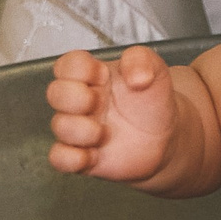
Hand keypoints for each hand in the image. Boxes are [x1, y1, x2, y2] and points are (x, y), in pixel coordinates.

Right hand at [46, 46, 178, 180]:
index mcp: (95, 75)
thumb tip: (137, 75)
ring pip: (58, 126)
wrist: (165, 137)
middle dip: (75, 98)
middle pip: (55, 92)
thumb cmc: (153, 101)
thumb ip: (142, 61)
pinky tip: (94, 155)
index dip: (79, 69)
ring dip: (81, 130)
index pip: (68, 64)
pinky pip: (58, 158)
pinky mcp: (81, 155)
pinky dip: (71, 158)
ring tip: (105, 133)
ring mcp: (80, 128)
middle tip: (98, 102)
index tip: (102, 75)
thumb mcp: (155, 70)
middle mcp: (82, 101)